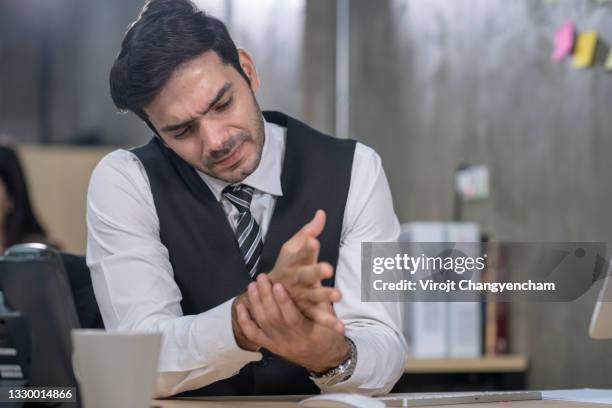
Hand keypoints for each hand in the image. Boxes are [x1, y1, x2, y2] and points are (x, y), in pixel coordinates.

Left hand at [236, 274, 349, 373]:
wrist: (326, 359)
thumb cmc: (328, 334)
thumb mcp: (328, 316)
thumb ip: (318, 298)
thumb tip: (310, 276)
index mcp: (307, 334)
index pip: (292, 318)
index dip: (284, 301)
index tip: (278, 284)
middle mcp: (290, 342)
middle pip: (273, 319)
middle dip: (266, 296)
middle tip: (262, 278)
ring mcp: (279, 346)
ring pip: (263, 324)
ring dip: (255, 303)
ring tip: (253, 285)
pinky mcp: (271, 347)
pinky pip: (254, 336)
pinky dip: (244, 321)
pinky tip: (240, 307)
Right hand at [267, 210, 343, 332]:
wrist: (265, 295)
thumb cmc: (286, 266)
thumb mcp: (292, 247)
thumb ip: (309, 232)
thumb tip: (322, 213)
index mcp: (294, 262)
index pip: (301, 252)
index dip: (307, 247)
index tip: (314, 240)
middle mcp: (296, 279)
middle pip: (306, 275)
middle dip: (316, 271)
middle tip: (328, 268)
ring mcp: (299, 296)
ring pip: (312, 296)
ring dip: (325, 296)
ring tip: (338, 295)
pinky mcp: (304, 311)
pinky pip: (316, 317)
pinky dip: (328, 322)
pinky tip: (341, 326)